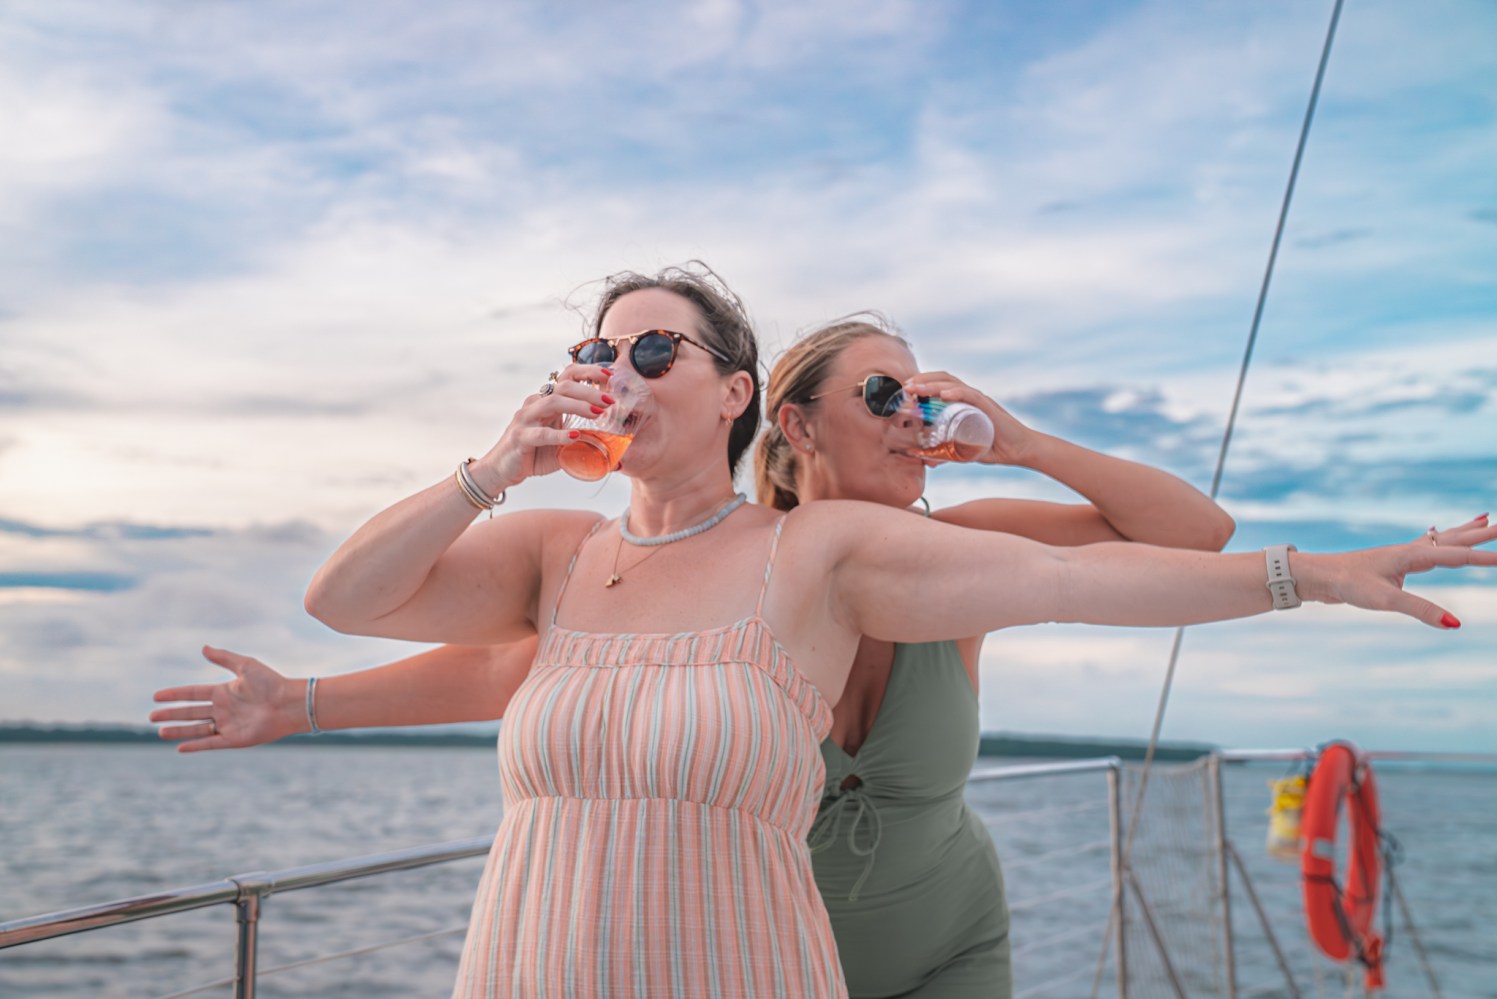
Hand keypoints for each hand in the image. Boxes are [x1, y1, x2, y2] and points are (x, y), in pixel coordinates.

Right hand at [150, 646, 303, 752]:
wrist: (289, 703)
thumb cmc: (271, 683)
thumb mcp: (245, 666)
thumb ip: (224, 658)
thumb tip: (203, 647)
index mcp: (224, 692)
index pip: (193, 693)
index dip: (175, 695)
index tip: (156, 696)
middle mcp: (224, 709)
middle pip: (191, 712)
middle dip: (171, 715)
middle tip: (151, 717)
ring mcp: (228, 725)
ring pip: (197, 729)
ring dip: (179, 731)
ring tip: (160, 732)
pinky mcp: (235, 739)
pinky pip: (211, 743)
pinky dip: (196, 745)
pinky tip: (180, 747)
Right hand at [469, 362, 615, 490]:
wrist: (502, 470)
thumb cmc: (534, 455)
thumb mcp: (562, 445)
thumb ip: (584, 443)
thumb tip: (615, 454)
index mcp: (547, 400)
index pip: (568, 375)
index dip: (589, 371)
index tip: (610, 376)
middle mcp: (536, 403)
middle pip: (564, 386)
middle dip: (590, 391)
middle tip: (610, 402)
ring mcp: (526, 418)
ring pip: (553, 402)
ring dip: (579, 406)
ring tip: (599, 414)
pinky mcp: (520, 437)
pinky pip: (541, 432)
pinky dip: (559, 434)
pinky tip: (575, 437)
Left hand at [903, 370, 1033, 465]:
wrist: (1020, 451)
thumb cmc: (994, 447)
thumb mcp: (964, 451)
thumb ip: (946, 454)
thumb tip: (927, 461)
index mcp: (964, 402)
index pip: (941, 385)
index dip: (922, 384)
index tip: (905, 390)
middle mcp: (970, 397)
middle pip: (944, 380)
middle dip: (922, 380)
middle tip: (905, 387)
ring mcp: (979, 401)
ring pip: (954, 384)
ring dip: (933, 384)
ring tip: (917, 388)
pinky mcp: (989, 408)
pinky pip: (971, 396)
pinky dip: (957, 393)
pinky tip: (944, 394)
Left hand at [1300, 515, 1495, 626]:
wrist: (1318, 575)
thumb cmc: (1349, 584)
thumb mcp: (1386, 600)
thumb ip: (1421, 610)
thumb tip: (1455, 624)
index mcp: (1412, 555)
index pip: (1457, 556)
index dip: (1484, 558)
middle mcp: (1411, 550)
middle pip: (1454, 539)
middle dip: (1482, 533)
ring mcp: (1402, 554)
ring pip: (1442, 539)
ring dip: (1465, 530)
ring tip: (1485, 517)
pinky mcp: (1393, 561)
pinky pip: (1425, 544)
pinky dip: (1439, 537)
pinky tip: (1436, 531)